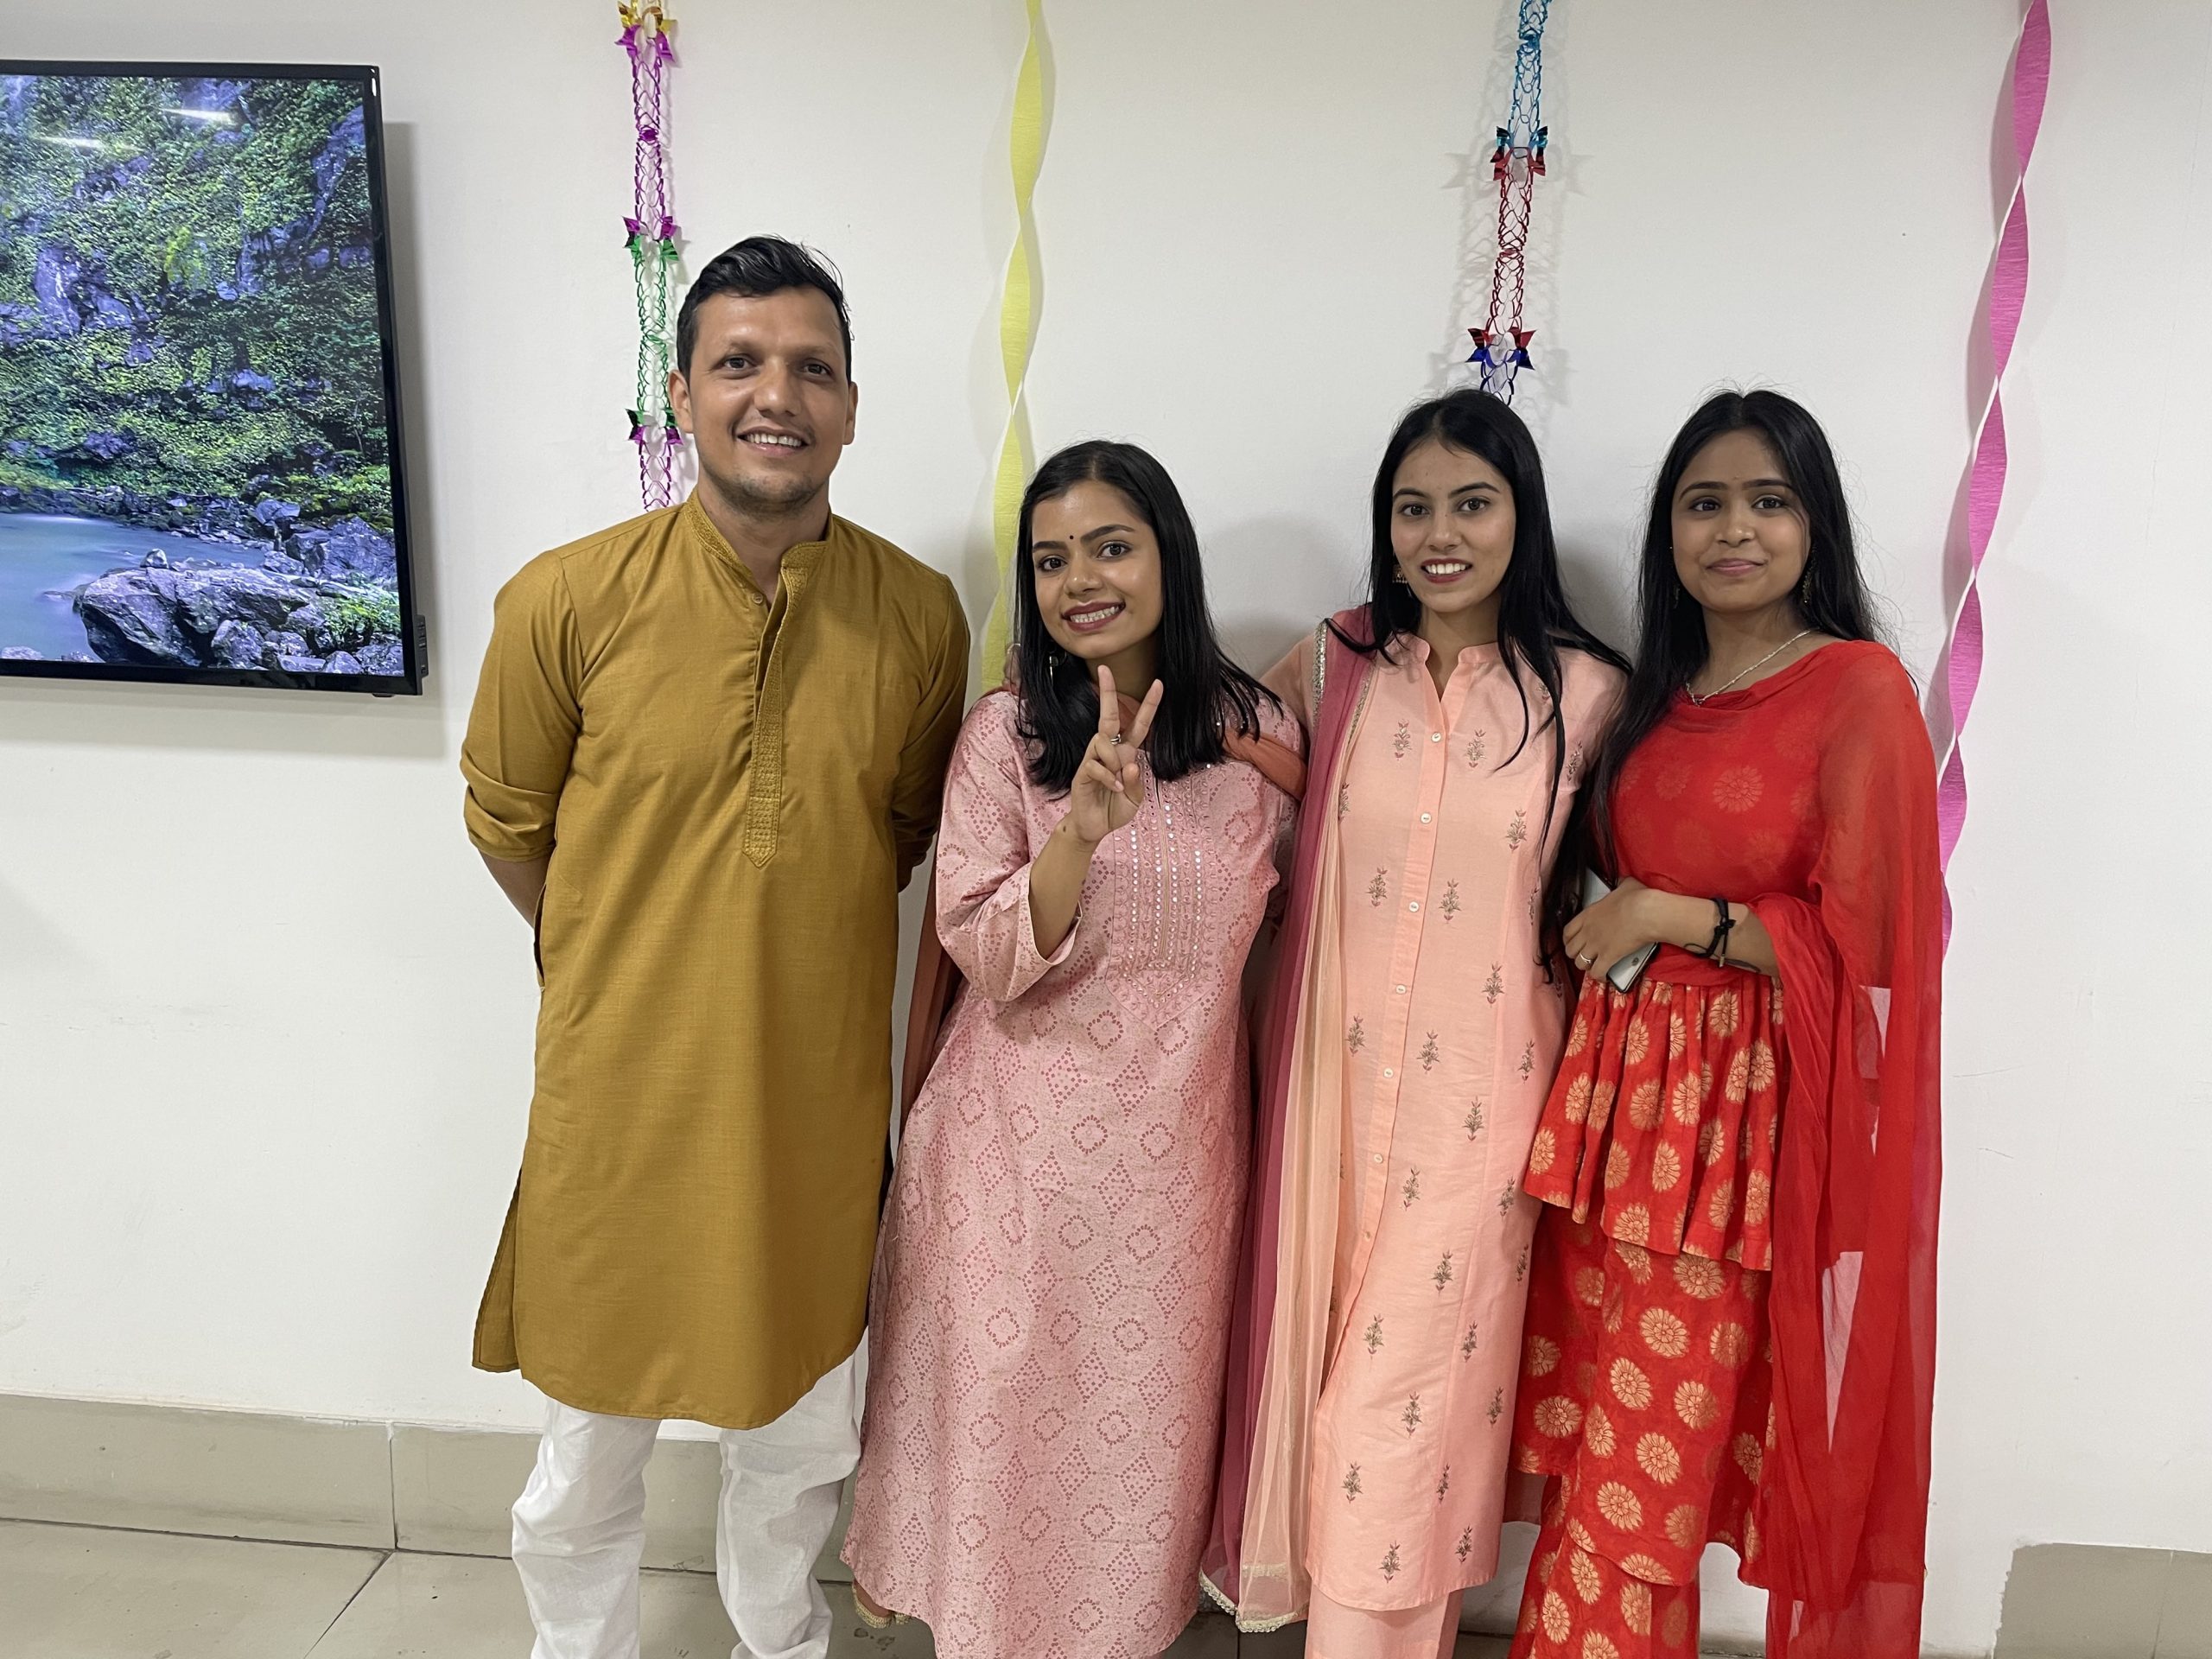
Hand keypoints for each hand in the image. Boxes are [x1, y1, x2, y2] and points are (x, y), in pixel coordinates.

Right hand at [1065, 665, 1161, 844]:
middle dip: (1108, 693)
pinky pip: (1095, 765)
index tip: (1158, 683)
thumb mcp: (1135, 798)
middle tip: (1104, 669)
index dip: (1149, 706)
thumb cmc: (1114, 809)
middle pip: (1108, 717)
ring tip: (1117, 783)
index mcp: (1125, 753)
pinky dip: (1107, 777)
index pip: (1139, 725)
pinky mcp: (1081, 772)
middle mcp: (1108, 752)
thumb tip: (1129, 764)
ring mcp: (1093, 760)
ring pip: (1102, 741)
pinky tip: (1112, 789)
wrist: (1094, 827)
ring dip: (1113, 760)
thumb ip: (1135, 781)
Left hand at [1562, 876, 1663, 981]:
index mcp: (1588, 914)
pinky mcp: (1608, 957)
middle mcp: (1588, 931)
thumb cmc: (1637, 898)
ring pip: (1580, 962)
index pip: (1567, 931)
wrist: (1646, 912)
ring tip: (1593, 966)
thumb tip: (1622, 881)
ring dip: (1586, 966)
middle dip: (1576, 954)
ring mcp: (1596, 945)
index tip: (1573, 943)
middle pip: (1570, 949)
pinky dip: (1599, 977)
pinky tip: (1604, 977)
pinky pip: (1596, 972)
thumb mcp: (1625, 885)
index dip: (1568, 940)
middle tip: (1585, 955)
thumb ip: (1619, 884)